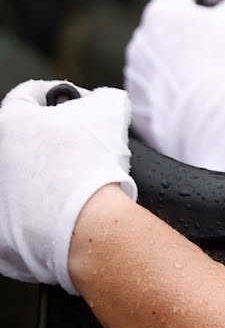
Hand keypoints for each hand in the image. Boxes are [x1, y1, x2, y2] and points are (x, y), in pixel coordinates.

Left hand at [0, 80, 135, 293]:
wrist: (88, 225)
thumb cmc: (92, 165)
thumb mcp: (110, 109)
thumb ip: (102, 96)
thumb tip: (100, 100)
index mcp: (10, 121)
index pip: (29, 96)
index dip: (59, 96)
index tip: (77, 106)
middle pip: (25, 140)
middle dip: (51, 141)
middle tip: (80, 150)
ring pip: (23, 179)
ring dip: (45, 177)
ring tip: (76, 185)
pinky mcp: (1, 231)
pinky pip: (23, 216)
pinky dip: (42, 213)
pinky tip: (66, 213)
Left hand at [125, 0, 224, 171]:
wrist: (220, 126)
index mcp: (163, 12)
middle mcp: (140, 43)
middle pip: (171, 27)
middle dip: (196, 33)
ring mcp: (136, 81)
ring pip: (163, 64)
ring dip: (185, 66)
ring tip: (216, 83)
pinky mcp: (140, 115)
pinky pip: (160, 98)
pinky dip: (178, 99)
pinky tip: (202, 107)